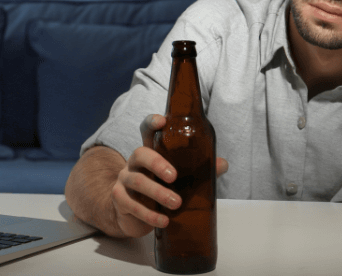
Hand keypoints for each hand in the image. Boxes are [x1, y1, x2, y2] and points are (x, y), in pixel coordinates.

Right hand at [110, 114, 228, 237]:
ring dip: (157, 193)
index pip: (147, 131)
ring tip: (175, 203)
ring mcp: (124, 180)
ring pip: (137, 182)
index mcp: (150, 152)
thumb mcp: (177, 179)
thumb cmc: (157, 189)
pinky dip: (149, 215)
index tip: (162, 121)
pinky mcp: (119, 200)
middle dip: (157, 164)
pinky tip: (163, 221)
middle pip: (140, 154)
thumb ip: (198, 170)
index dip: (151, 123)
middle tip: (174, 177)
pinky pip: (132, 205)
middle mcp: (134, 162)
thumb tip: (222, 164)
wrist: (131, 215)